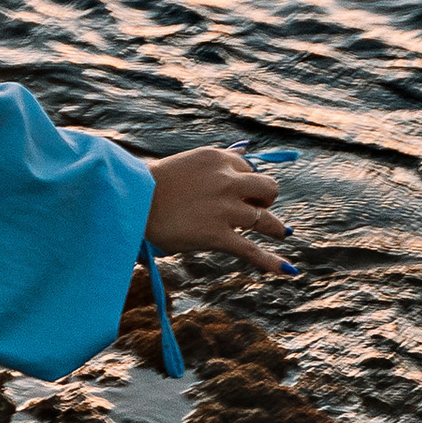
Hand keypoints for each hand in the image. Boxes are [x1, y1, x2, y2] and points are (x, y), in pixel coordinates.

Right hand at [144, 145, 290, 274]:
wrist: (132, 203)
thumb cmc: (157, 184)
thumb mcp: (191, 164)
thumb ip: (217, 163)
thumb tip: (245, 152)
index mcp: (218, 158)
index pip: (250, 169)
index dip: (250, 184)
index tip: (246, 194)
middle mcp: (226, 180)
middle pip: (268, 189)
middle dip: (266, 200)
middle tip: (258, 210)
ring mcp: (224, 209)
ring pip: (266, 221)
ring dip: (276, 229)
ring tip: (282, 233)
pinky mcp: (218, 235)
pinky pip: (253, 251)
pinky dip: (273, 262)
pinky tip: (289, 270)